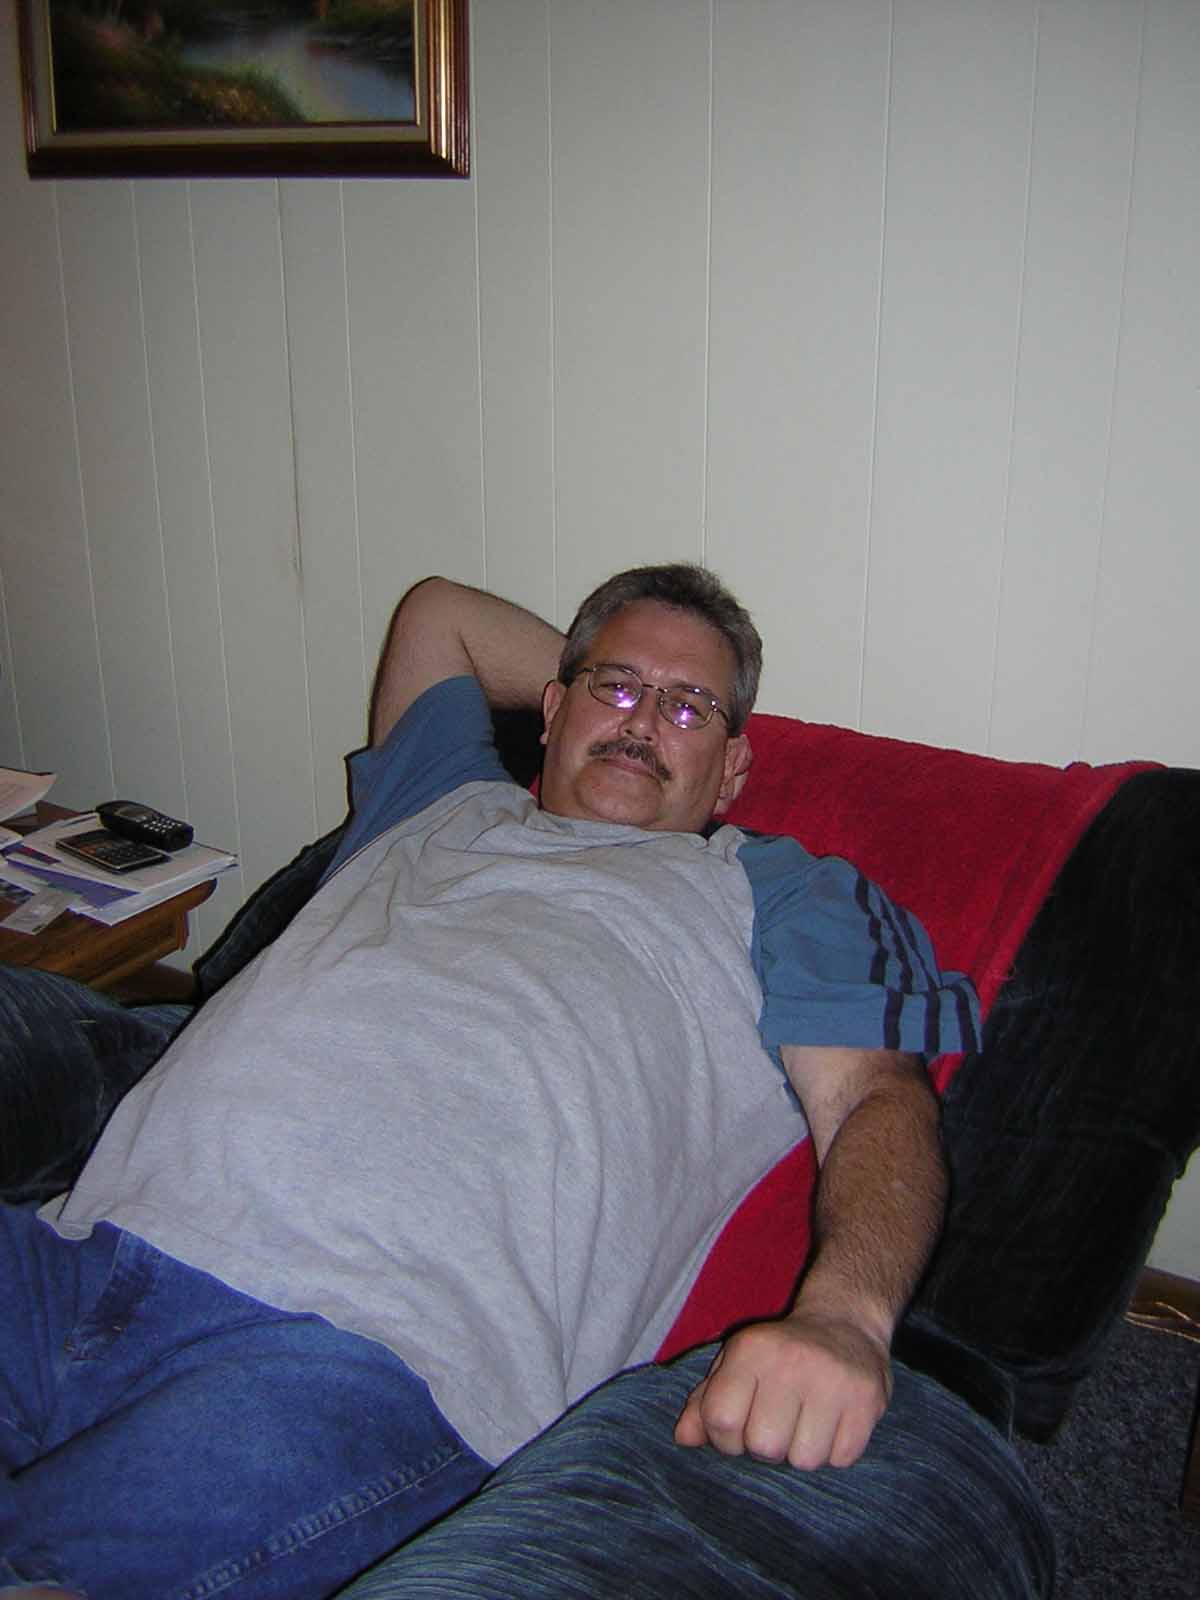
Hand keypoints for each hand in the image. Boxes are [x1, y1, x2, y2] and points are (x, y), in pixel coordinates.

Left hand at [673, 1309, 891, 1469]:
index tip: (740, 1428)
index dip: (726, 1438)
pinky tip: (834, 1421)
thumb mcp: (737, 1363)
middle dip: (767, 1447)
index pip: (721, 1420)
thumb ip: (706, 1400)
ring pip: (804, 1460)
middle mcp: (791, 1362)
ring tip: (807, 1421)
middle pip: (763, 1447)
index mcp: (751, 1350)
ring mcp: (833, 1381)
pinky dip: (835, 1450)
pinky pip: (840, 1459)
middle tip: (778, 1424)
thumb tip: (683, 1438)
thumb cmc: (781, 1353)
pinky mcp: (867, 1400)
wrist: (845, 1323)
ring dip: (803, 1450)